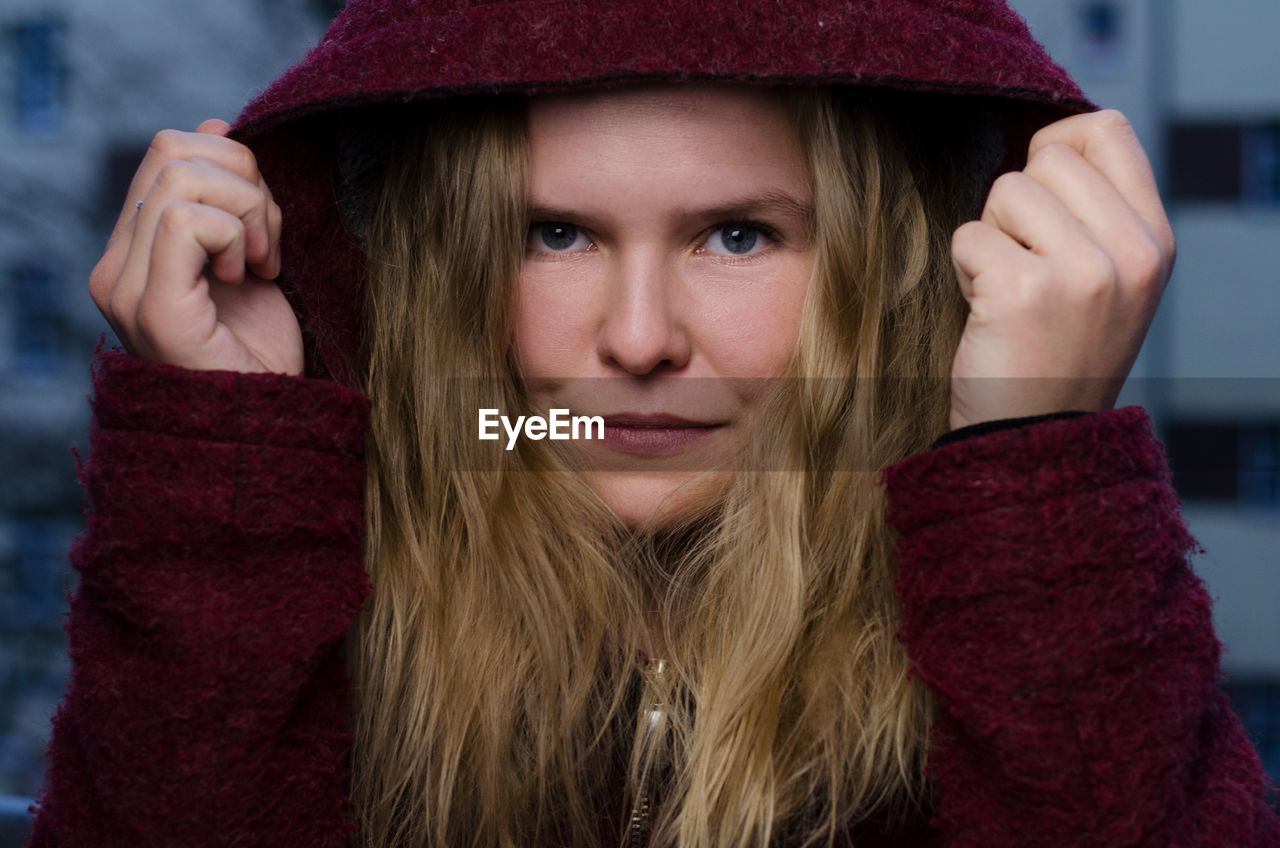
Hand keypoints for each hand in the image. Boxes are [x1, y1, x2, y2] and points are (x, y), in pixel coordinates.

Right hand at [89, 119, 302, 374]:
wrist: (270, 422)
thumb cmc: (262, 352)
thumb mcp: (251, 258)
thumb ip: (227, 198)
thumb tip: (214, 122)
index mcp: (135, 249)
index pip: (170, 149)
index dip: (235, 168)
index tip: (265, 232)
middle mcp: (116, 265)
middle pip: (173, 148)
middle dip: (246, 180)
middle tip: (269, 245)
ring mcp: (126, 285)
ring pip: (181, 175)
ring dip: (248, 210)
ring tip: (263, 263)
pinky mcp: (151, 306)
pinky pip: (185, 219)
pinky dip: (235, 236)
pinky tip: (252, 278)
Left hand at [947, 109, 1174, 430]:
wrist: (1035, 438)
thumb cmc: (1055, 353)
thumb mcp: (1108, 281)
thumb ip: (1094, 213)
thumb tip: (1043, 142)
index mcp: (1154, 241)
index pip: (1108, 130)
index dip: (1056, 141)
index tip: (1038, 190)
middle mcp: (1129, 252)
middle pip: (1047, 158)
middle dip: (1016, 205)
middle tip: (1021, 264)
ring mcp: (1082, 271)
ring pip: (1005, 191)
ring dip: (989, 238)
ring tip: (1006, 291)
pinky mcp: (1024, 290)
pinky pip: (969, 236)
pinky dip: (963, 270)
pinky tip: (987, 313)